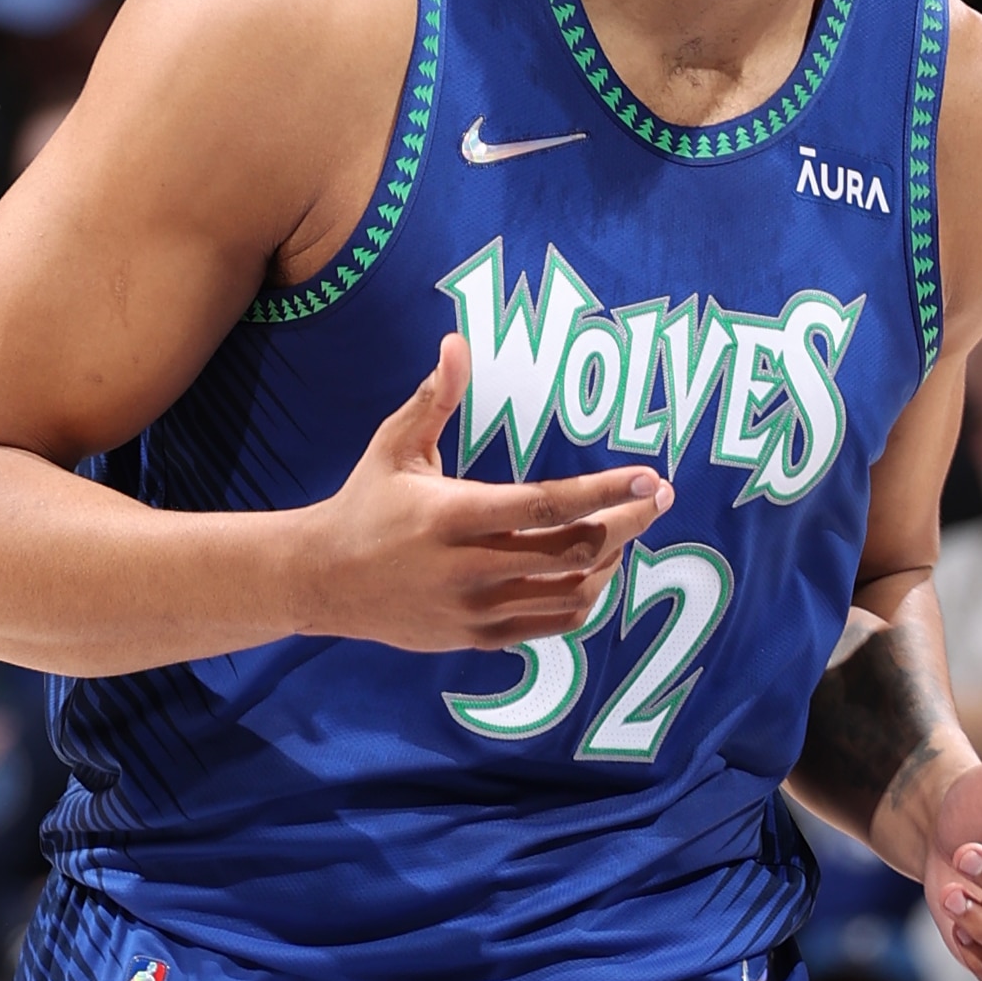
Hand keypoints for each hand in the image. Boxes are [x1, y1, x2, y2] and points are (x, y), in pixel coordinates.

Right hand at [303, 332, 668, 653]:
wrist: (323, 581)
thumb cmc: (364, 502)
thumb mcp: (394, 445)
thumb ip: (433, 397)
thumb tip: (456, 342)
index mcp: (454, 516)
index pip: (547, 505)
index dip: (606, 492)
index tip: (650, 477)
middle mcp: (470, 568)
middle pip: (574, 551)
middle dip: (629, 523)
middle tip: (658, 498)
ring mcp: (476, 610)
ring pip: (572, 593)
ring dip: (611, 561)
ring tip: (626, 530)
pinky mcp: (477, 638)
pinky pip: (552, 624)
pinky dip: (584, 597)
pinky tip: (594, 569)